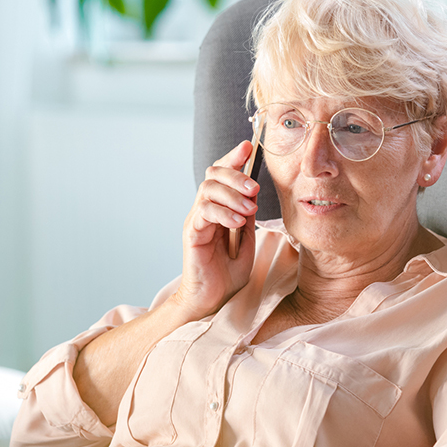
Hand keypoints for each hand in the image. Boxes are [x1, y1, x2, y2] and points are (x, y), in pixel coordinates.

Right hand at [171, 140, 259, 319]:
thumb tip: (253, 195)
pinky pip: (204, 212)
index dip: (233, 158)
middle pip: (212, 175)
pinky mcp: (192, 234)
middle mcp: (204, 209)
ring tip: (250, 209)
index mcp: (217, 208)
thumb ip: (247, 218)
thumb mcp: (246, 240)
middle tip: (255, 188)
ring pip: (208, 190)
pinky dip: (223, 213)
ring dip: (232, 195)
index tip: (249, 147)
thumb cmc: (227, 274)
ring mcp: (196, 220)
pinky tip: (237, 222)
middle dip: (235, 174)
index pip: (221, 174)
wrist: (211, 300)